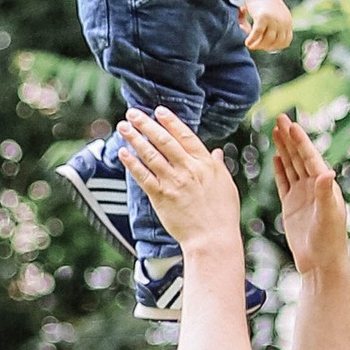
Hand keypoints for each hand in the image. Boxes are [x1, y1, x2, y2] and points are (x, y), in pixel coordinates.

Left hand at [114, 108, 243, 254]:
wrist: (212, 239)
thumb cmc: (222, 214)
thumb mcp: (226, 185)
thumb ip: (218, 166)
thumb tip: (215, 152)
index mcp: (205, 164)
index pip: (185, 136)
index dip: (170, 121)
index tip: (158, 110)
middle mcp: (188, 169)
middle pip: (164, 141)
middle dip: (147, 124)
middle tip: (133, 113)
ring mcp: (173, 182)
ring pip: (150, 155)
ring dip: (135, 138)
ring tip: (123, 127)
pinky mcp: (160, 196)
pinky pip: (143, 176)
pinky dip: (132, 163)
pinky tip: (123, 152)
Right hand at [237, 0, 293, 52]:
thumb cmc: (265, 3)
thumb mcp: (275, 15)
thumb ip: (273, 28)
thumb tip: (264, 40)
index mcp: (288, 22)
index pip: (285, 41)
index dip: (275, 46)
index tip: (265, 47)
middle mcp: (283, 21)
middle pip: (275, 42)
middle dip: (264, 47)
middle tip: (256, 46)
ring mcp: (273, 19)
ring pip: (266, 40)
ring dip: (258, 45)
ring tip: (251, 45)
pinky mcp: (263, 17)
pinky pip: (257, 33)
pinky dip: (252, 40)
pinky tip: (247, 42)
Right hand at [271, 113, 348, 279]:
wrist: (321, 264)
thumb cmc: (329, 241)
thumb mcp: (328, 216)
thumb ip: (325, 193)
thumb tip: (327, 171)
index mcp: (324, 186)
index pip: (310, 158)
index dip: (300, 141)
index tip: (291, 125)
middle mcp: (314, 187)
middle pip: (299, 157)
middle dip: (290, 138)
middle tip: (280, 118)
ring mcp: (303, 196)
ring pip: (291, 166)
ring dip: (284, 149)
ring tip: (276, 131)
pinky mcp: (292, 206)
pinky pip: (285, 182)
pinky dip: (280, 169)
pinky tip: (276, 157)